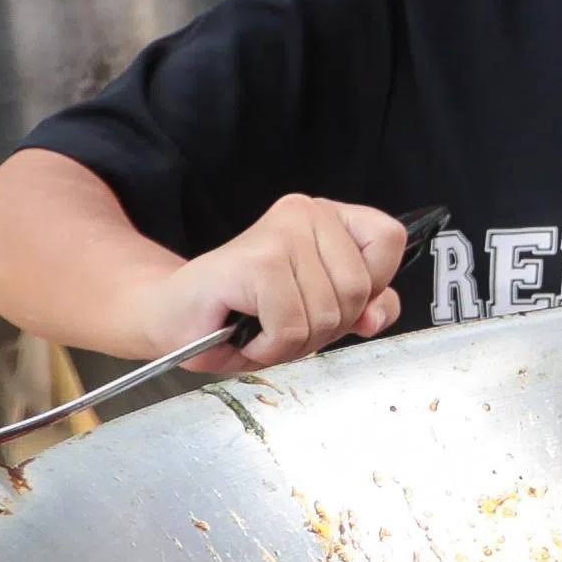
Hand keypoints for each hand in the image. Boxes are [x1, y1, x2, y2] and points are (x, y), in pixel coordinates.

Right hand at [153, 195, 415, 372]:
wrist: (173, 318)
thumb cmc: (241, 313)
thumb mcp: (318, 312)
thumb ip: (365, 307)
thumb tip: (376, 314)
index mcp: (326, 217)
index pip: (388, 240)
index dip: (372, 284)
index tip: (333, 299)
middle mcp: (306, 214)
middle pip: (359, 290)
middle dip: (326, 327)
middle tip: (283, 321)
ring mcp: (281, 236)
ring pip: (327, 314)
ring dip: (294, 342)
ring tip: (261, 327)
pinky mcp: (259, 262)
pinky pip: (292, 327)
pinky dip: (269, 347)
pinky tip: (246, 333)